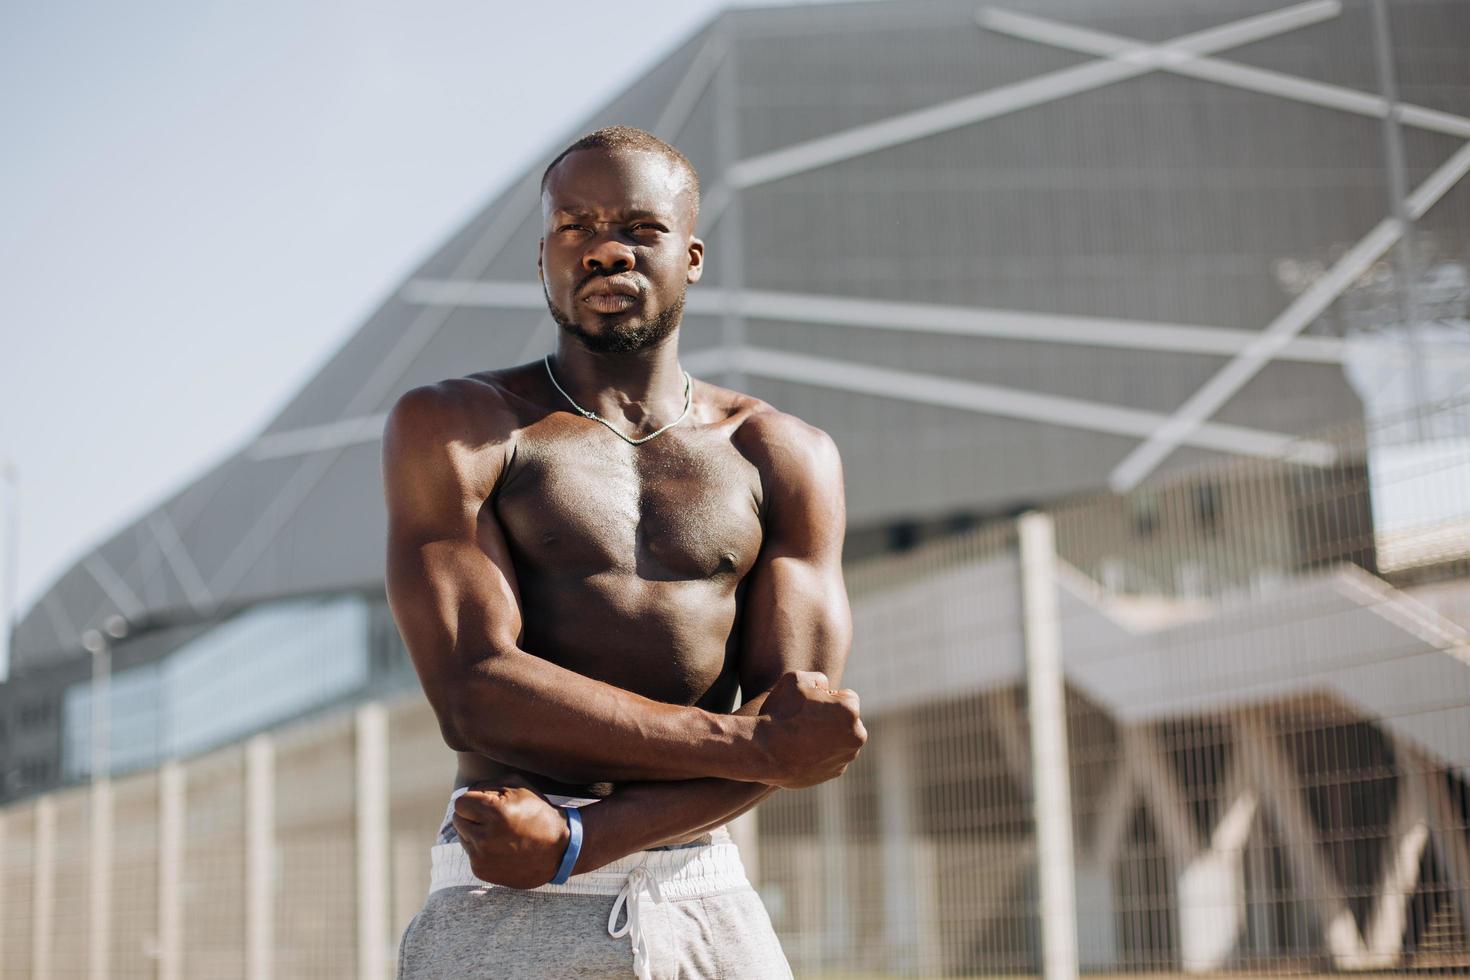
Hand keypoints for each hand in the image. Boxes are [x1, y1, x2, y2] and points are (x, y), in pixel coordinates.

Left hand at [451, 777, 570, 888]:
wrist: (558, 850)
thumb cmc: (538, 813)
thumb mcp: (519, 787)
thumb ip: (488, 785)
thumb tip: (466, 792)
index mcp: (495, 813)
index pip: (461, 803)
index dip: (473, 800)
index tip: (486, 804)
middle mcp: (485, 837)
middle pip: (458, 819)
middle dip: (472, 815)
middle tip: (493, 818)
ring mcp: (482, 857)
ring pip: (462, 836)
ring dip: (475, 832)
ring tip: (499, 833)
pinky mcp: (481, 871)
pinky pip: (470, 853)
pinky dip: (480, 848)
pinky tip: (500, 847)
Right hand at [755, 671, 866, 788]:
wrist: (763, 752)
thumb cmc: (779, 713)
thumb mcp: (795, 679)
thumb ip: (818, 678)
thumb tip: (825, 687)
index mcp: (850, 711)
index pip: (848, 697)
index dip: (828, 697)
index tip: (810, 703)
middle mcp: (856, 736)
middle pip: (849, 719)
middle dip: (834, 717)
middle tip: (806, 719)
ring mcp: (846, 757)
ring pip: (842, 739)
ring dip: (829, 736)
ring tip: (802, 735)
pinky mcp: (836, 772)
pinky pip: (833, 757)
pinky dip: (823, 753)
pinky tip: (802, 750)